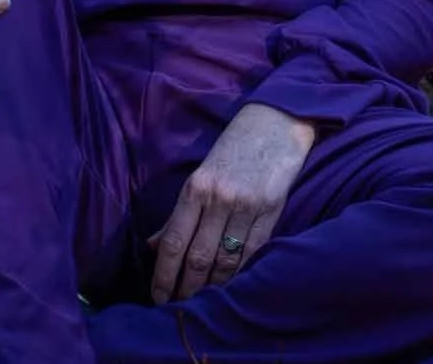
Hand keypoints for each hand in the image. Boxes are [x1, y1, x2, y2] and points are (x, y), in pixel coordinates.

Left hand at [149, 103, 316, 302]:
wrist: (276, 122)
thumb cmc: (233, 149)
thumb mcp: (200, 175)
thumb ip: (179, 213)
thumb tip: (155, 247)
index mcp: (196, 188)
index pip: (173, 243)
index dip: (163, 276)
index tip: (157, 299)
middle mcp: (219, 198)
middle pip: (197, 257)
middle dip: (185, 290)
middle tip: (177, 311)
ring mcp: (247, 205)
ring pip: (225, 260)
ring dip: (212, 288)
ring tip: (202, 306)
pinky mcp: (271, 210)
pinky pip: (252, 252)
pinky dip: (240, 274)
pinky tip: (231, 288)